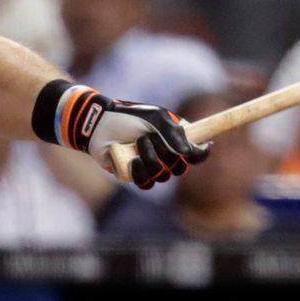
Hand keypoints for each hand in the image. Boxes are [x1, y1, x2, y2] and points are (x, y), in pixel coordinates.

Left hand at [72, 94, 206, 189]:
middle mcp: (165, 155)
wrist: (99, 125)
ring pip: (163, 177)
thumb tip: (188, 152)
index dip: (199, 154)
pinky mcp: (136, 176)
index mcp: (174, 139)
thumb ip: (173, 134)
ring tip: (137, 144)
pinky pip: (146, 184)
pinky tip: (131, 160)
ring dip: (151, 160)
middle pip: (180, 169)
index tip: (200, 149)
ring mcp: (151, 167)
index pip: (195, 154)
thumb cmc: (127, 117)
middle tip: (151, 139)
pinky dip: (140, 172)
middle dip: (167, 155)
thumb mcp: (155, 118)